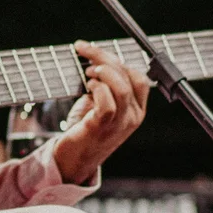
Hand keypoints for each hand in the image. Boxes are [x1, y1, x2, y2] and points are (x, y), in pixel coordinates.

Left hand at [50, 42, 150, 184]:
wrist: (72, 160)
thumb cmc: (85, 130)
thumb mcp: (101, 105)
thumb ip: (105, 86)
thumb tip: (97, 60)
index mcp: (136, 110)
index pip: (140, 78)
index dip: (120, 60)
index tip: (97, 53)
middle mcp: (132, 117)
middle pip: (130, 78)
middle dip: (106, 58)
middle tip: (85, 52)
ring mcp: (119, 125)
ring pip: (121, 89)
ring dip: (103, 72)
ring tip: (87, 71)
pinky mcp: (101, 129)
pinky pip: (107, 105)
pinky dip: (97, 89)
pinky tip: (88, 86)